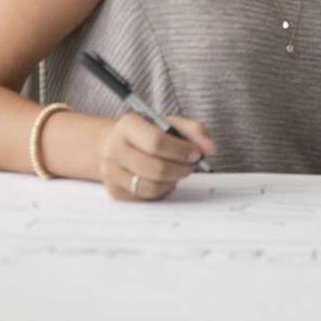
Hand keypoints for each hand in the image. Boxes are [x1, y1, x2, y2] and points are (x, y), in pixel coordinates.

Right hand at [99, 114, 215, 200]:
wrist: (116, 144)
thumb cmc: (147, 133)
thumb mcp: (170, 123)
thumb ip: (194, 131)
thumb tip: (209, 148)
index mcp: (128, 125)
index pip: (156, 142)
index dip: (181, 150)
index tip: (195, 153)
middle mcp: (114, 148)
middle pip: (155, 168)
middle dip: (181, 168)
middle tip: (191, 165)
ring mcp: (111, 172)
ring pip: (151, 186)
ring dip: (173, 181)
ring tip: (178, 171)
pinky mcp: (115, 191)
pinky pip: (146, 197)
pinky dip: (162, 190)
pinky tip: (165, 179)